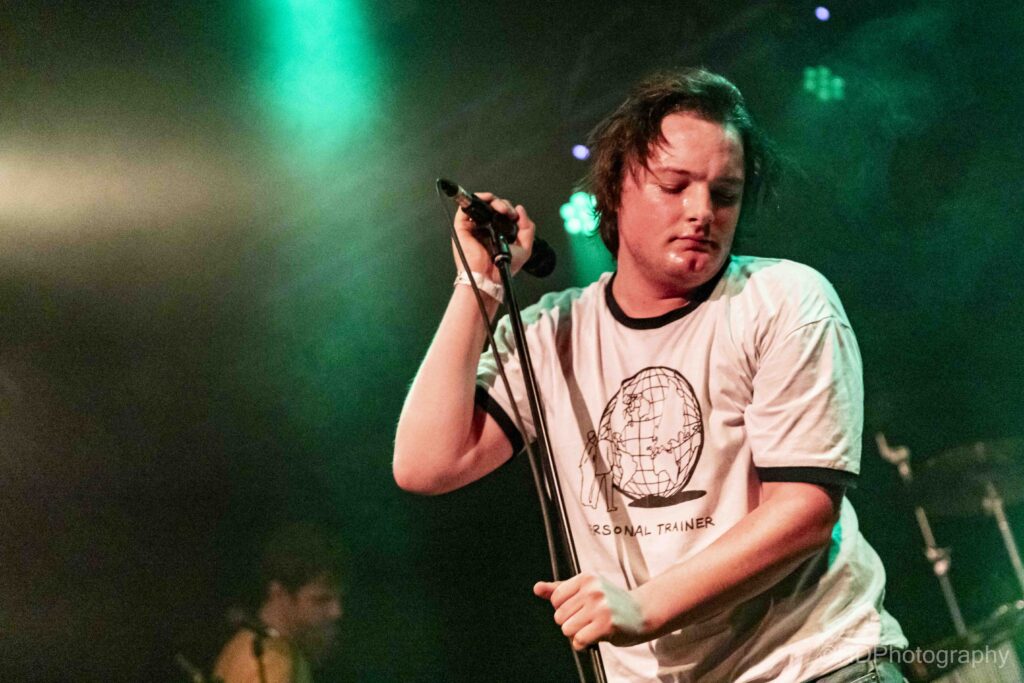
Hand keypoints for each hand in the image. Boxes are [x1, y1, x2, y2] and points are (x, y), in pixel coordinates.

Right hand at [452, 192, 534, 281]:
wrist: (489, 278)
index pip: (501, 212)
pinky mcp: (462, 227)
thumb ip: (527, 228)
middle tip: (509, 213)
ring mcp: (473, 227)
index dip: (509, 209)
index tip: (515, 216)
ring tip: (501, 209)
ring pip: (481, 204)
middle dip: (503, 205)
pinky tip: (488, 203)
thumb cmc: (502, 268)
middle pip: (492, 205)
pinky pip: (465, 208)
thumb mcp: (524, 248)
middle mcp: (485, 228)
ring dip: (492, 200)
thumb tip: (520, 210)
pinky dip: (476, 199)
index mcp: (497, 232)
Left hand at [534, 573, 650, 650]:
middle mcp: (592, 590)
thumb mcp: (586, 590)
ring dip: (577, 634)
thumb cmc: (611, 602)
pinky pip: (579, 641)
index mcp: (586, 578)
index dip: (564, 609)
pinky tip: (596, 637)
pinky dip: (584, 644)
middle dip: (571, 623)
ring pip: (567, 629)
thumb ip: (559, 589)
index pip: (555, 599)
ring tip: (593, 627)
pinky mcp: (606, 625)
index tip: (580, 608)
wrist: (642, 612)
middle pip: (559, 616)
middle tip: (590, 619)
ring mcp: (600, 607)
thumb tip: (536, 588)